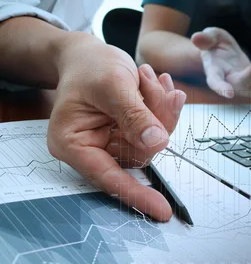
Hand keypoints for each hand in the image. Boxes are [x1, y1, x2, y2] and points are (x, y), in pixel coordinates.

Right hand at [47, 34, 185, 221]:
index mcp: (74, 143)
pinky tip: (159, 85)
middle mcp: (93, 148)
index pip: (108, 177)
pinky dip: (162, 107)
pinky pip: (156, 129)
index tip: (161, 210)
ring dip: (160, 108)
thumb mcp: (113, 84)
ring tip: (150, 78)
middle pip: (139, 153)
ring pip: (153, 140)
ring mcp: (113, 142)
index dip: (137, 194)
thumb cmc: (90, 66)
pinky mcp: (129, 133)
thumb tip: (156, 143)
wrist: (87, 53)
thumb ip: (134, 114)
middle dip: (157, 119)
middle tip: (161, 88)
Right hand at [192, 27, 250, 97]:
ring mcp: (239, 88)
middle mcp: (226, 83)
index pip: (215, 82)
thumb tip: (196, 37)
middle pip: (242, 84)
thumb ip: (206, 37)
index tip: (229, 93)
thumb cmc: (215, 45)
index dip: (222, 88)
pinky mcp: (250, 89)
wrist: (222, 55)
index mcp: (213, 71)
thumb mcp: (211, 36)